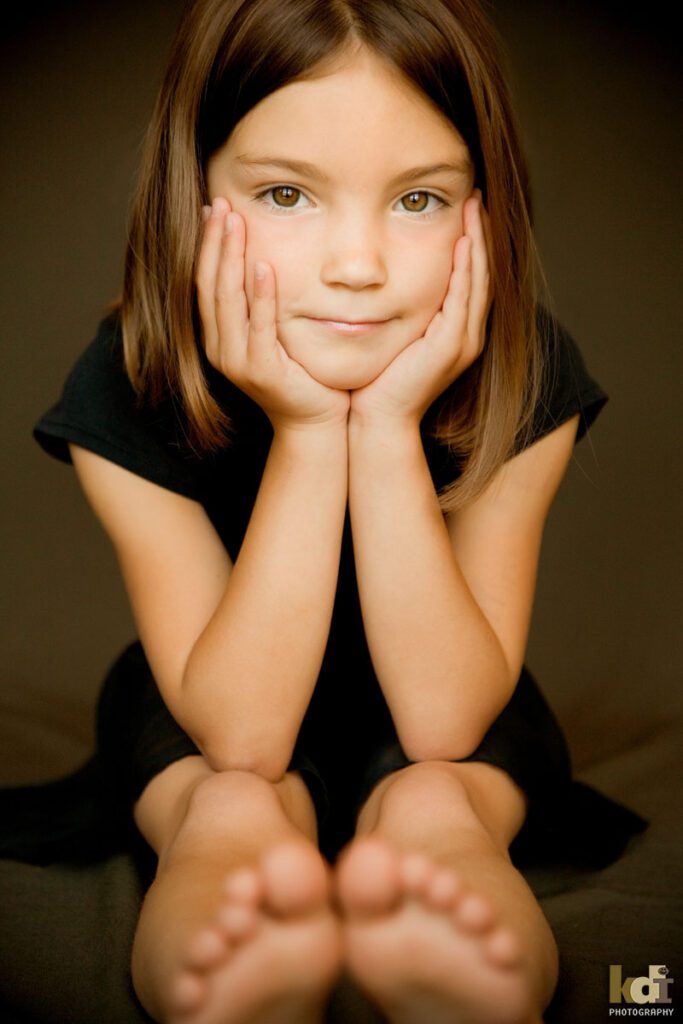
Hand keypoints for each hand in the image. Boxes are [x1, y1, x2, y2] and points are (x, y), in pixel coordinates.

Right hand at [196, 197, 350, 431]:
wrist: (315, 422)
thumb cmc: (301, 376)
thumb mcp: (275, 335)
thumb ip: (263, 305)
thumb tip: (266, 260)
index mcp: (218, 338)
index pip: (205, 282)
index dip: (207, 246)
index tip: (214, 210)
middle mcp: (220, 349)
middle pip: (210, 285)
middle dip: (214, 242)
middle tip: (221, 204)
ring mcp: (238, 362)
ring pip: (227, 300)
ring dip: (230, 258)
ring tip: (236, 223)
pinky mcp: (262, 371)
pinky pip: (259, 326)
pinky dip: (260, 295)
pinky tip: (264, 266)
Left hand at [349, 191, 491, 426]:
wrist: (379, 420)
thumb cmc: (378, 383)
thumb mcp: (395, 337)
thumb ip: (402, 312)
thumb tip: (386, 282)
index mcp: (456, 333)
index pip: (471, 279)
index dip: (473, 244)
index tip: (468, 210)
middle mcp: (467, 336)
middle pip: (483, 274)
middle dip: (481, 234)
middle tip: (478, 198)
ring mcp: (463, 342)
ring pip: (478, 282)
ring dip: (478, 243)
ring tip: (475, 209)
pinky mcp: (451, 347)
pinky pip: (462, 299)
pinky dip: (465, 270)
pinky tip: (463, 243)